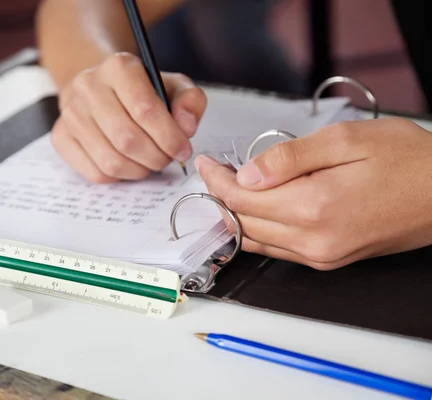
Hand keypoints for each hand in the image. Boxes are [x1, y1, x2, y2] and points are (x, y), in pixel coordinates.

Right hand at [51, 52, 206, 182]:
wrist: (100, 89)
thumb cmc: (142, 92)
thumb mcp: (173, 86)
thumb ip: (190, 102)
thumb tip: (186, 127)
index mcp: (118, 67)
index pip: (145, 110)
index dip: (170, 137)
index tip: (183, 150)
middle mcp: (88, 86)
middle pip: (127, 139)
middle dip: (156, 158)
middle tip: (167, 159)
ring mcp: (70, 113)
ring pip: (111, 161)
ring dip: (139, 170)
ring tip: (150, 162)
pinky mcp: (61, 137)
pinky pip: (95, 172)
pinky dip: (119, 177)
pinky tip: (129, 164)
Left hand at [194, 117, 431, 269]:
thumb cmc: (406, 161)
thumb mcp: (345, 141)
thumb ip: (289, 158)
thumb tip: (246, 174)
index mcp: (314, 207)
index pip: (242, 198)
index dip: (217, 179)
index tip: (207, 163)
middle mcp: (314, 240)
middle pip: (245, 221)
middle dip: (222, 195)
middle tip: (215, 171)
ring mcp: (322, 255)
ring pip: (257, 240)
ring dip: (237, 214)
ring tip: (229, 187)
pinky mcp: (330, 259)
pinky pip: (278, 249)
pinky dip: (258, 229)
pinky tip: (256, 210)